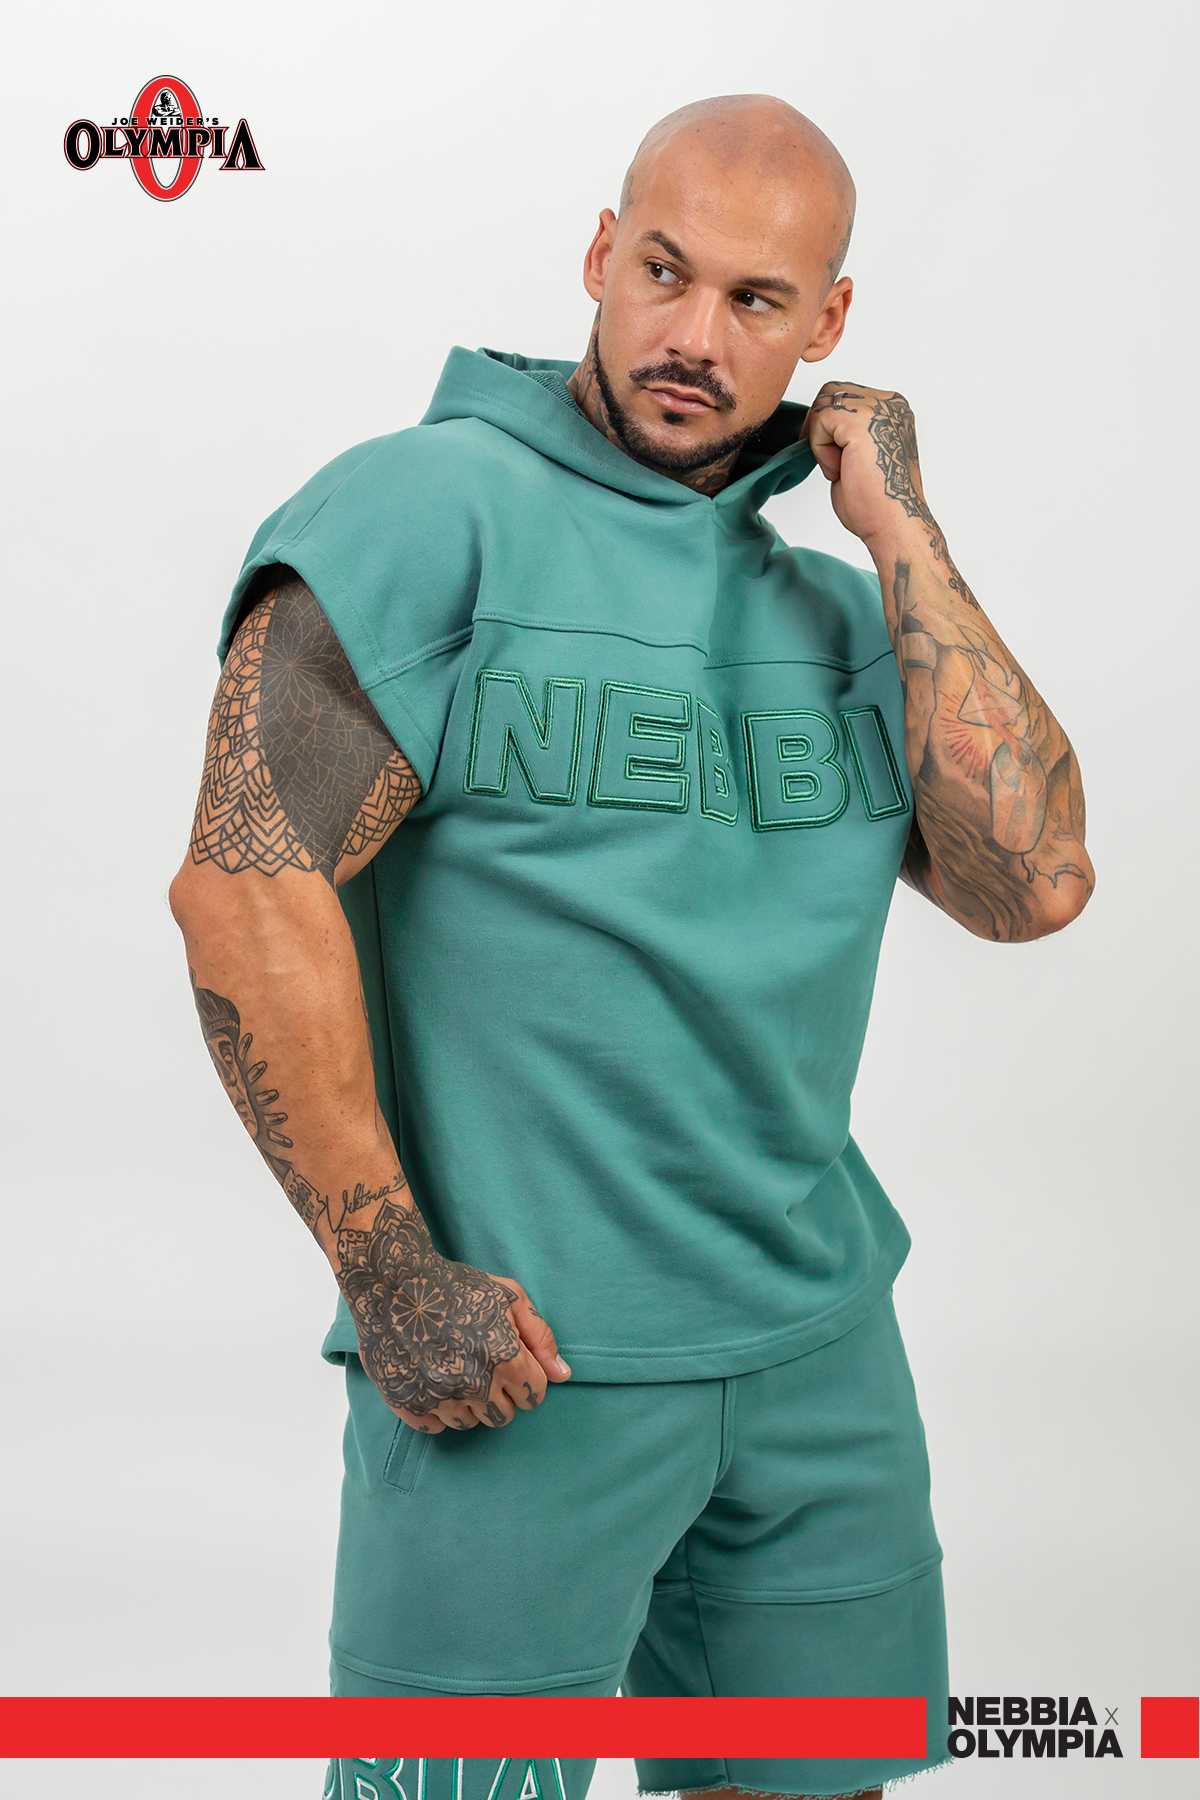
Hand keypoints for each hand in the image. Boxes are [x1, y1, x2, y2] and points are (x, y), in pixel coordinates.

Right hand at [336, 1196, 570, 1432]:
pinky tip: (434, 1381)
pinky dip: (437, 1410)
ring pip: (469, 1423)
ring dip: (468, 1404)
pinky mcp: (408, 1405)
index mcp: (504, 1359)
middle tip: (483, 1367)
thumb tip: (563, 1375)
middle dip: (500, 1394)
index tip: (512, 1365)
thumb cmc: (456, 1286)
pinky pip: (435, 1427)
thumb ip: (541, 1336)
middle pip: (502, 1416)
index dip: (526, 1380)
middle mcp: (473, 1385)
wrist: (393, 1283)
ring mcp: (439, 1398)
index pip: (533, 1396)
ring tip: (456, 1371)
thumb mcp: (509, 1296)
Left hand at [803, 382, 937, 548]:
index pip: (844, 394)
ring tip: (840, 467)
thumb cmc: (877, 501)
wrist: (893, 524)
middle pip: (831, 391)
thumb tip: (818, 421)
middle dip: (821, 427)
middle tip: (833, 463)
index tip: (836, 458)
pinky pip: (820, 420)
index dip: (828, 424)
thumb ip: (846, 431)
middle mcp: (890, 403)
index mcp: (894, 409)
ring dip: (821, 439)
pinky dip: (820, 448)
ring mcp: (879, 408)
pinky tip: (839, 470)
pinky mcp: (862, 422)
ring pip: (823, 403)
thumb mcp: (860, 453)